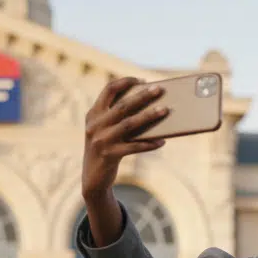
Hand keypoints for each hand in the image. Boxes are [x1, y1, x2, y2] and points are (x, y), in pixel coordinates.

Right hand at [81, 77, 170, 198]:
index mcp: (93, 114)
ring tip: (165, 110)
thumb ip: (116, 117)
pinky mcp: (109, 155)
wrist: (92, 178)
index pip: (108, 90)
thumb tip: (148, 105)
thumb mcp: (104, 130)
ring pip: (129, 124)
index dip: (125, 82)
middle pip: (122, 106)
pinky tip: (162, 142)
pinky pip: (134, 147)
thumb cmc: (105, 148)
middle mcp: (95, 125)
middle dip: (142, 96)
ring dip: (149, 116)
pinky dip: (149, 144)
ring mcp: (101, 140)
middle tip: (159, 89)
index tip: (142, 80)